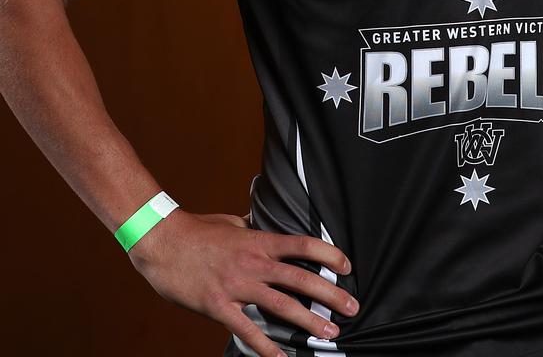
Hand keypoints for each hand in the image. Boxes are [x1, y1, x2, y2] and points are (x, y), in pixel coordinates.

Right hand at [128, 208, 357, 356]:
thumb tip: (264, 227)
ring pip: (282, 306)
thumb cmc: (197, 230)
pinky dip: (266, 347)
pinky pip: (247, 330)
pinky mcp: (219, 306)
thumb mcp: (231, 223)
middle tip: (353, 308)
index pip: (303, 245)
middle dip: (331, 295)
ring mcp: (237, 286)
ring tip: (330, 334)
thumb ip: (252, 230)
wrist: (163, 242)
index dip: (328, 255)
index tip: (347, 265)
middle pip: (301, 278)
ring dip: (309, 322)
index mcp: (258, 241)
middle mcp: (254, 263)